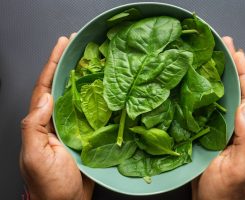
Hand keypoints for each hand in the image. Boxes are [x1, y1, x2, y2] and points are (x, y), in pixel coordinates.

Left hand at [20, 35, 93, 199]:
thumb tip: (44, 98)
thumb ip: (34, 127)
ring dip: (85, 77)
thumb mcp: (34, 156)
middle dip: (68, 64)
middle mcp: (56, 120)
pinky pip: (92, 111)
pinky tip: (105, 88)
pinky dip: (97, 97)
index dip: (52, 64)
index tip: (63, 44)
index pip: (45, 87)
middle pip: (62, 86)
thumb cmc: (49, 184)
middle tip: (80, 45)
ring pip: (78, 96)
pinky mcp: (86, 134)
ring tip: (94, 59)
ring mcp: (72, 126)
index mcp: (41, 122)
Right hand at [192, 37, 244, 199]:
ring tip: (210, 57)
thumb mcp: (241, 169)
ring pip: (221, 96)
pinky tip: (195, 82)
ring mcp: (222, 128)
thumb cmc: (226, 192)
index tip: (237, 53)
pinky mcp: (207, 132)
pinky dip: (203, 92)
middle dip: (231, 66)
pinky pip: (206, 108)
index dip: (243, 73)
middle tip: (223, 45)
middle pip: (236, 90)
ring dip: (217, 76)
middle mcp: (236, 125)